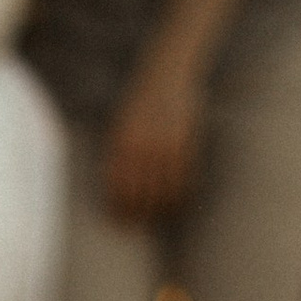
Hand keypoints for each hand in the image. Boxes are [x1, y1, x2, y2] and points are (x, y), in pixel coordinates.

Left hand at [101, 49, 204, 222]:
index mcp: (121, 142)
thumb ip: (118, 153)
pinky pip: (182, 177)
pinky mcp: (185, 142)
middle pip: (140, 193)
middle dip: (139, 214)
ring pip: (163, 189)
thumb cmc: (140, 102)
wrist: (165, 73)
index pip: (119, 187)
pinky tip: (176, 202)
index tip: (120, 223)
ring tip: (158, 218)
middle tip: (139, 227)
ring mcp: (165, 144)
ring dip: (160, 208)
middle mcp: (142, 145)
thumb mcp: (121, 124)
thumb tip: (116, 186)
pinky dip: (179, 193)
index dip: (119, 209)